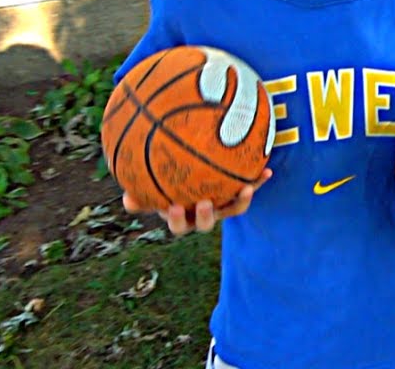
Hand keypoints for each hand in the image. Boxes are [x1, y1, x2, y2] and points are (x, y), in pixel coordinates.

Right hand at [122, 168, 272, 235]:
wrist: (195, 174)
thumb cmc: (168, 181)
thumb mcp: (153, 187)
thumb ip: (141, 193)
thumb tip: (126, 200)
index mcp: (182, 215)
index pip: (178, 224)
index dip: (177, 219)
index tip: (173, 206)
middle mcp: (202, 214)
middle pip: (205, 223)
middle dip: (206, 216)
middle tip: (204, 202)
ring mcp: (221, 207)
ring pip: (232, 209)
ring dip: (240, 200)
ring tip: (245, 188)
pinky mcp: (236, 195)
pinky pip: (247, 189)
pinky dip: (257, 182)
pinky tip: (267, 171)